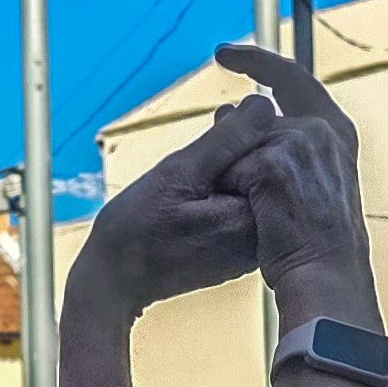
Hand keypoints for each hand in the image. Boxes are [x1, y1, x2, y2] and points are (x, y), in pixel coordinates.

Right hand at [71, 94, 270, 312]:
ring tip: (183, 196)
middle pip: (265, 168)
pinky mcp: (239, 246)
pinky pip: (239, 201)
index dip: (235, 137)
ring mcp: (252, 245)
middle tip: (187, 180)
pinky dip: (217, 189)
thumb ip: (227, 140)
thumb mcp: (179, 173)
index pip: (273, 153)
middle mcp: (263, 238)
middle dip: (230, 153)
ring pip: (251, 182)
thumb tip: (265, 105)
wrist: (114, 281)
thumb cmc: (136, 233)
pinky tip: (188, 205)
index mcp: (255, 220)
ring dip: (221, 170)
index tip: (197, 162)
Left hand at [206, 46, 376, 314]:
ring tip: (265, 216)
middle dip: (234, 143)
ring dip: (235, 177)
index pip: (290, 78)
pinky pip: (232, 169)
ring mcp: (299, 143)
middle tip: (247, 183)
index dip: (256, 61)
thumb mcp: (314, 181)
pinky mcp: (275, 164)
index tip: (224, 53)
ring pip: (240, 145)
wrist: (328, 276)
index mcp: (335, 129)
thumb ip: (287, 144)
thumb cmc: (317, 240)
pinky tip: (257, 219)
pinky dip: (232, 194)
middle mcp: (321, 129)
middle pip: (255, 117)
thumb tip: (235, 108)